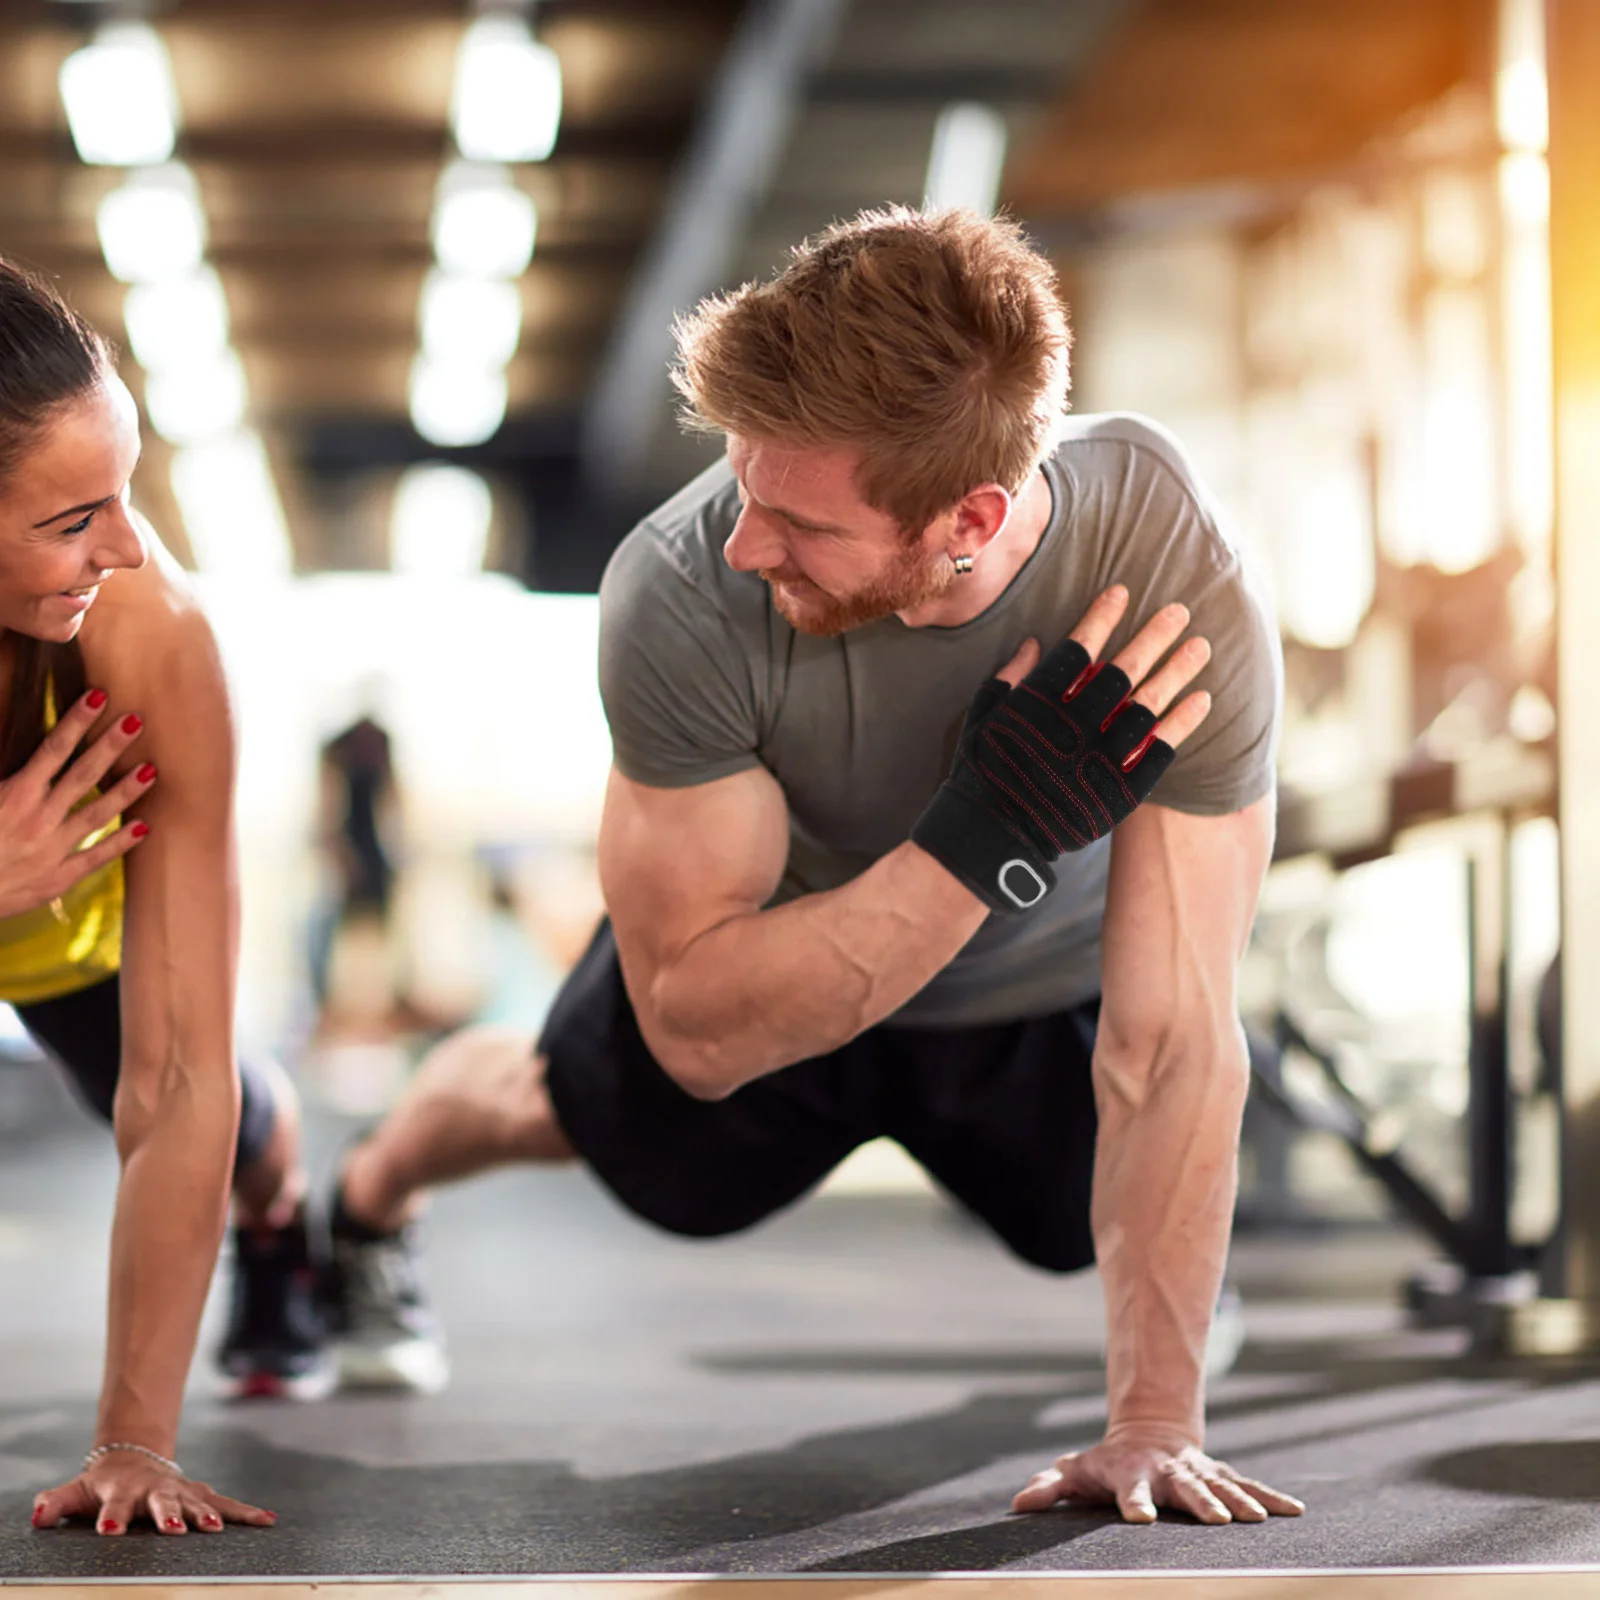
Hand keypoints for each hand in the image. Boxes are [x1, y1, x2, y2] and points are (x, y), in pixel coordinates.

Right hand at [0, 690, 155, 920]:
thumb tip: (0, 728)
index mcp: (12, 795)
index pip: (52, 749)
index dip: (76, 721)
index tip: (98, 696)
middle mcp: (37, 819)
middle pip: (82, 775)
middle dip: (110, 746)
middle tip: (137, 720)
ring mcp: (51, 850)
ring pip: (97, 814)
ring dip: (126, 791)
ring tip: (152, 769)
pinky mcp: (56, 879)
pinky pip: (95, 858)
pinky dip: (121, 843)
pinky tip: (145, 828)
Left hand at [32, 1456, 275, 1535]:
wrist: (133, 1456)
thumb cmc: (101, 1485)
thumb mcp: (75, 1491)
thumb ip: (55, 1503)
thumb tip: (36, 1514)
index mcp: (121, 1489)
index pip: (114, 1503)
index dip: (111, 1515)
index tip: (109, 1530)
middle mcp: (155, 1488)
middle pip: (162, 1502)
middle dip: (170, 1515)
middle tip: (175, 1530)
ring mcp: (181, 1490)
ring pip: (196, 1503)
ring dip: (206, 1516)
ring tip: (214, 1530)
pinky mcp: (200, 1495)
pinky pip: (226, 1504)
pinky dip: (246, 1512)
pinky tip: (267, 1521)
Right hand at [911, 585, 1212, 912]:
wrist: (994, 836)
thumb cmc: (983, 772)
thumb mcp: (982, 719)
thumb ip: (1008, 679)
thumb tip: (1034, 641)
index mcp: (1037, 706)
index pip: (1077, 651)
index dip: (1100, 619)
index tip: (1122, 592)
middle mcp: (1072, 727)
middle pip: (1121, 672)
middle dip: (1151, 637)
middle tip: (1178, 610)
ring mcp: (1098, 759)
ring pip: (1146, 707)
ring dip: (1176, 673)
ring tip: (1201, 646)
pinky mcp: (1118, 790)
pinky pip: (1157, 752)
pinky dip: (1180, 725)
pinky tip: (1203, 700)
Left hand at [1012, 1431, 1303, 1525]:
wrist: (1147, 1434)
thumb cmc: (1106, 1464)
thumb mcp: (1076, 1471)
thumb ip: (1050, 1488)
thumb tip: (1018, 1504)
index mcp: (1131, 1474)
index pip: (1129, 1489)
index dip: (1133, 1503)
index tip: (1139, 1518)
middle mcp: (1168, 1472)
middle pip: (1184, 1488)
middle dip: (1200, 1503)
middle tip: (1216, 1521)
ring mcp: (1197, 1472)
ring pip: (1221, 1485)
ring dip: (1240, 1502)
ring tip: (1258, 1520)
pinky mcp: (1220, 1476)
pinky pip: (1248, 1486)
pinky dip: (1270, 1498)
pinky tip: (1295, 1513)